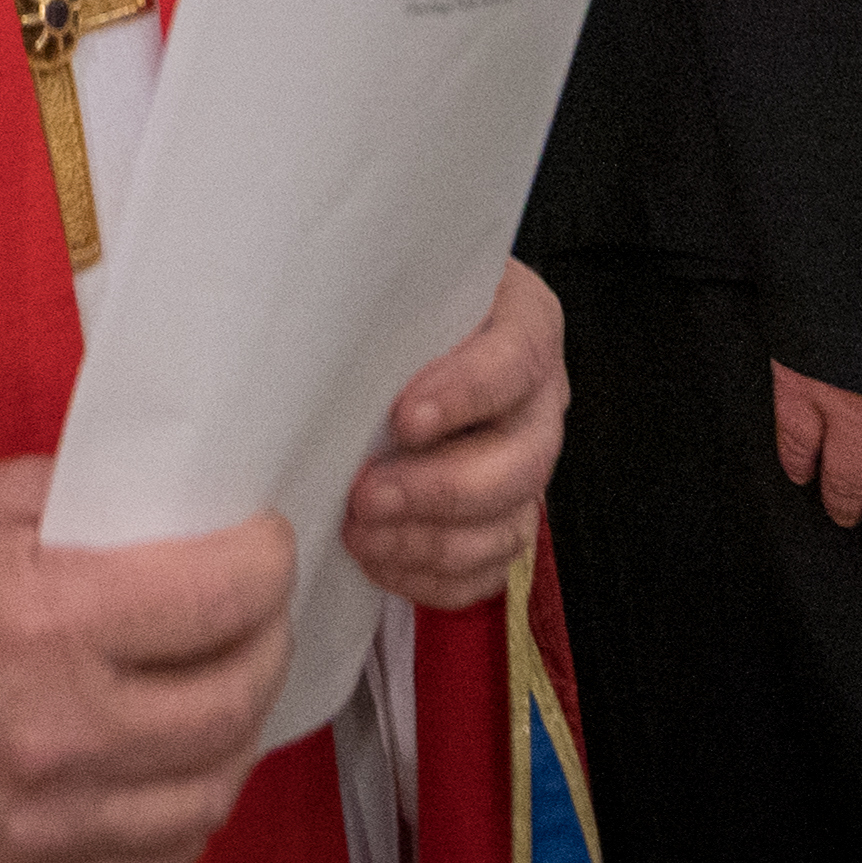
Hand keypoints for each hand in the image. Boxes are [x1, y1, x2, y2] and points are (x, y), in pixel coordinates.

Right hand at [0, 459, 291, 862]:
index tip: (261, 545)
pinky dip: (177, 814)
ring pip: (210, 793)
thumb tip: (187, 507)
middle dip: (262, 644)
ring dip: (230, 735)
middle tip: (253, 613)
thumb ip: (92, 501)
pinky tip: (163, 766)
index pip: (218, 598)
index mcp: (42, 622)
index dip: (261, 562)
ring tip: (214, 687)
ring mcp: (49, 826)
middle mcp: (58, 734)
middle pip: (231, 702)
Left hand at [341, 262, 566, 606]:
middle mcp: (539, 401)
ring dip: (431, 542)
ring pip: (509, 525)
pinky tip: (381, 562)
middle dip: (440, 488)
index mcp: (526, 324)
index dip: (466, 395)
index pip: (514, 361)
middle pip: (521, 461)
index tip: (404, 418)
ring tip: (361, 535)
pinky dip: (436, 579)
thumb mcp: (397, 282)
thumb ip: (385, 305)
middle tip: (366, 496)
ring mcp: (528, 466)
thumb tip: (322, 340)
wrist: (402, 338)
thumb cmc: (393, 305)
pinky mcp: (505, 519)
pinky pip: (489, 569)